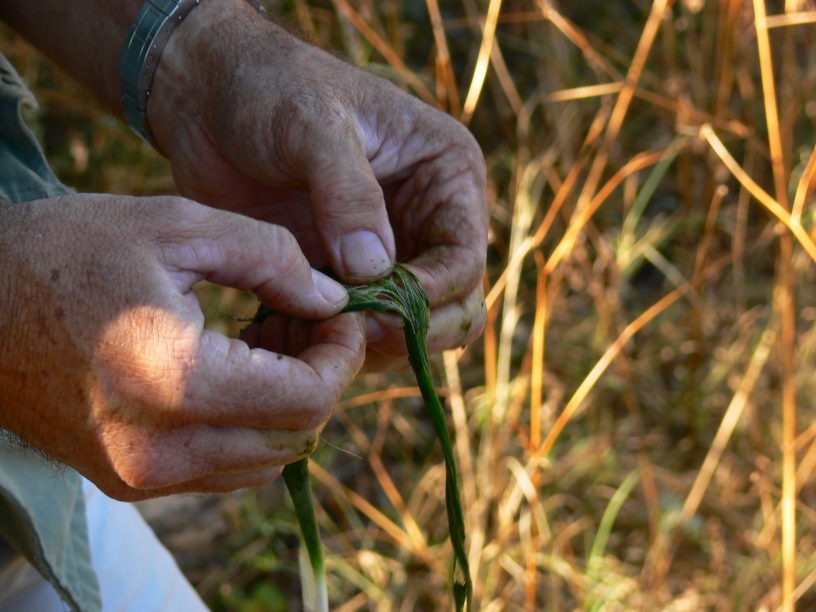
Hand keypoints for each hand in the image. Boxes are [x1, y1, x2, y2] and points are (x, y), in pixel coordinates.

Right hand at [0, 195, 364, 499]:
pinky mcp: (128, 482)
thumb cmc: (66, 251)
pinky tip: (238, 371)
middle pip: (294, 437)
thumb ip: (272, 258)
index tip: (344, 316)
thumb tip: (333, 300)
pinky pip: (224, 468)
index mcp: (174, 382)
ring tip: (274, 341)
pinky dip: (250, 426)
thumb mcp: (177, 225)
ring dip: (289, 406)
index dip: (343, 357)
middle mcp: (159, 449)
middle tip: (311, 321)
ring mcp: (141, 476)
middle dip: (322, 378)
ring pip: (265, 461)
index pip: (307, 399)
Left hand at [148, 0, 487, 370]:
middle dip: (408, 329)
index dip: (428, 295)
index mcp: (445, 175)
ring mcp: (387, 252)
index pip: (463, 258)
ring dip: (372, 344)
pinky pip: (359, 327)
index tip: (375, 312)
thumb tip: (374, 270)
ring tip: (314, 336)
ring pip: (409, 327)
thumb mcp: (314, 124)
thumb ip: (348, 195)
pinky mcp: (343, 276)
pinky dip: (334, 341)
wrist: (207, 98)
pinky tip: (291, 335)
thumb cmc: (270, 88)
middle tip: (350, 334)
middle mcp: (427, 219)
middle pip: (453, 305)